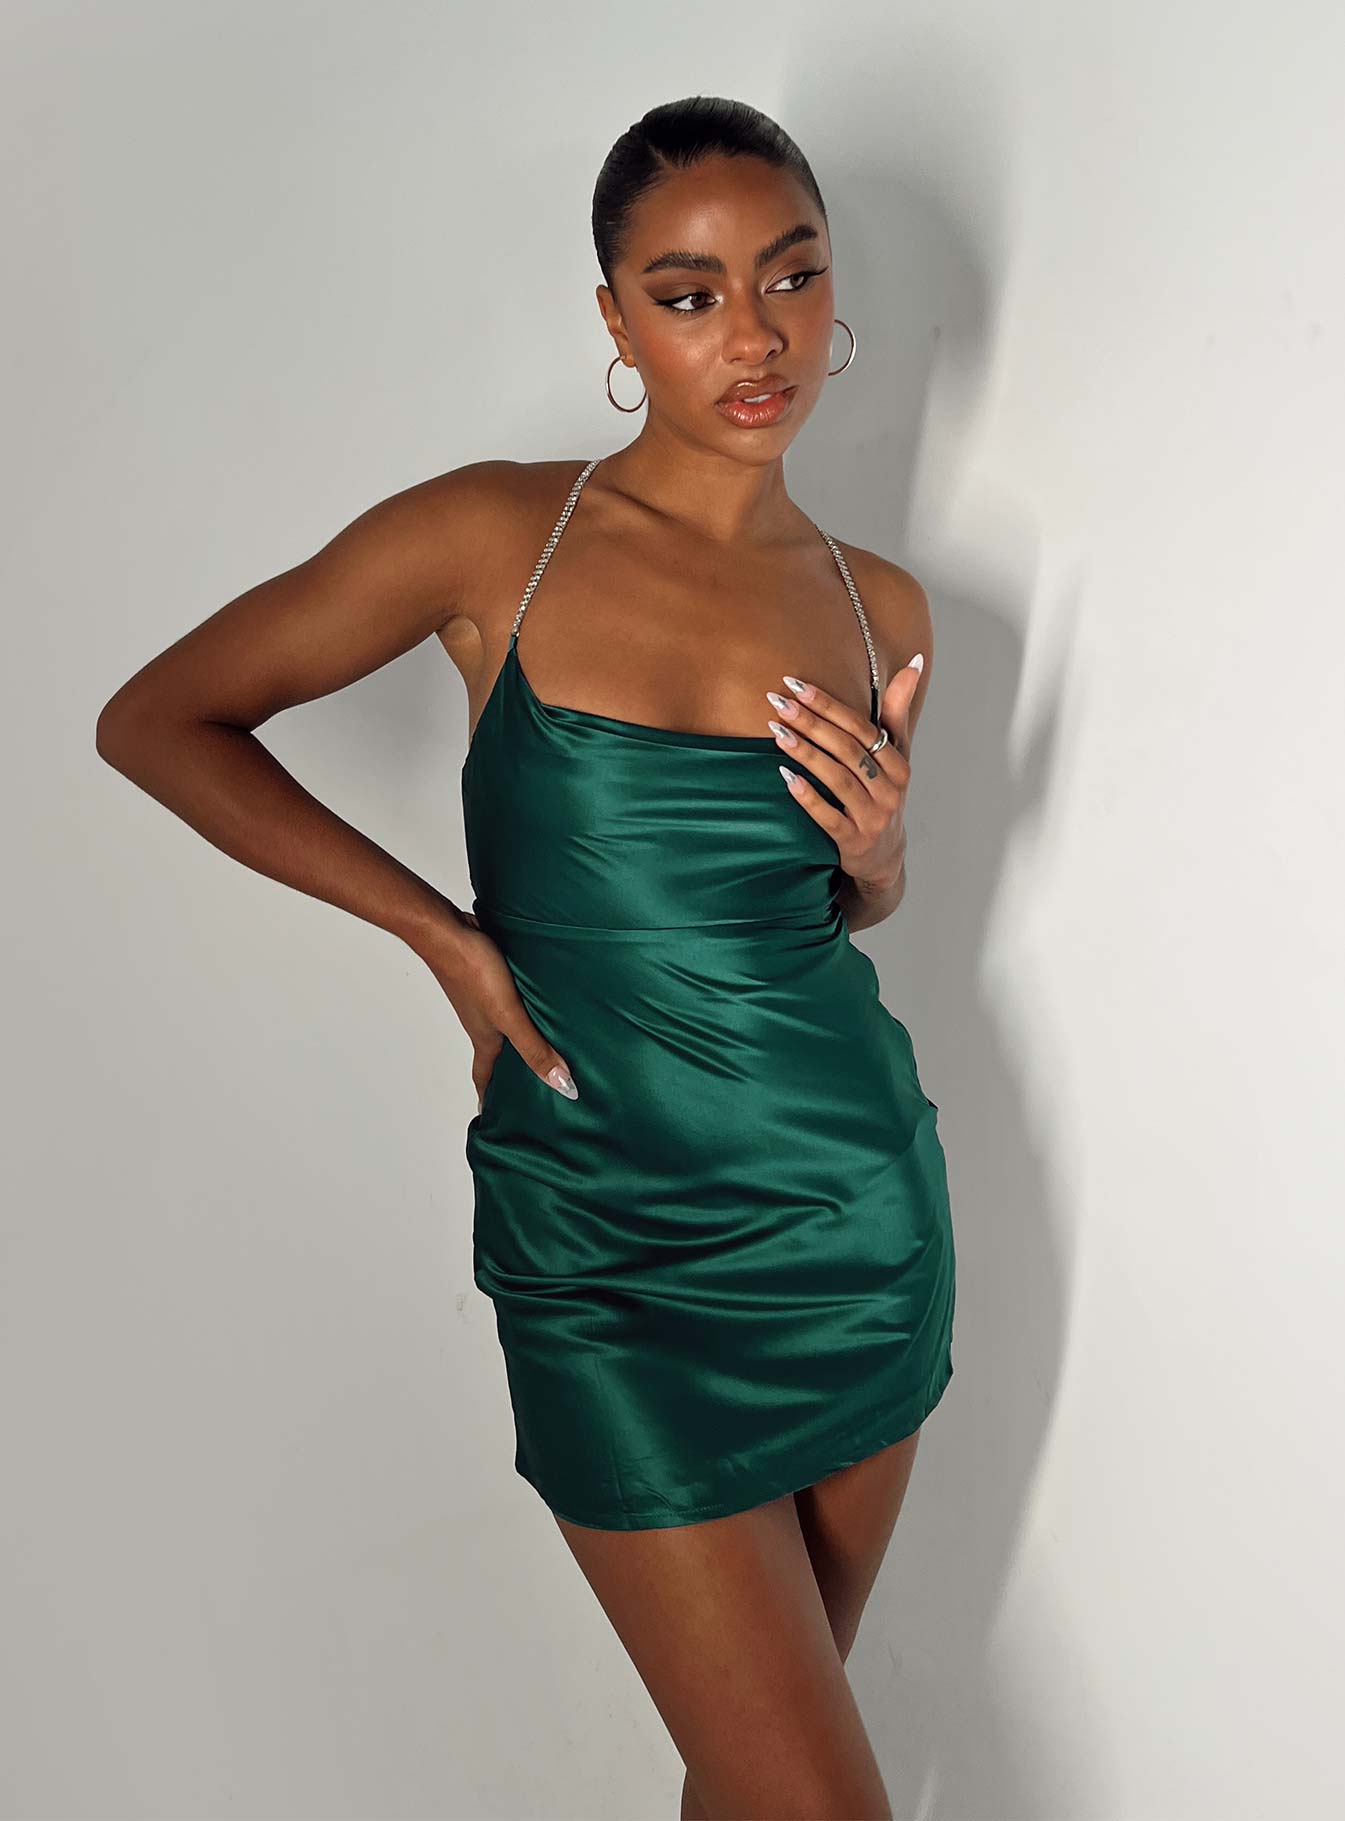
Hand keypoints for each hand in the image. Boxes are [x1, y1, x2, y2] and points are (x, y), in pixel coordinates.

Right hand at [414, 912, 578, 1110]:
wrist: (449, 931)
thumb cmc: (473, 973)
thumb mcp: (509, 1016)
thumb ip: (534, 1048)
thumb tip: (562, 1085)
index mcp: (485, 1038)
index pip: (484, 1077)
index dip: (489, 1099)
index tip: (493, 1119)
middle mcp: (483, 1023)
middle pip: (495, 1055)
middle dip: (508, 1073)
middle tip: (526, 1088)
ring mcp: (485, 1000)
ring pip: (503, 1027)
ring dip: (518, 1040)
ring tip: (541, 1047)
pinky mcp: (491, 978)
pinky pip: (508, 1002)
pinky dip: (521, 1011)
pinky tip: (538, 1003)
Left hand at [764, 654, 923, 889]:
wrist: (883, 856)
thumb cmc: (882, 794)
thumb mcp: (895, 756)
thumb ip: (898, 711)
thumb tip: (914, 662)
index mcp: (899, 765)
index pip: (862, 728)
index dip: (829, 705)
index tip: (797, 685)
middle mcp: (890, 790)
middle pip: (847, 750)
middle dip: (812, 723)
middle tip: (778, 703)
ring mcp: (873, 817)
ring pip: (838, 779)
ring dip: (807, 753)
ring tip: (777, 732)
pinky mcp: (854, 841)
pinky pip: (828, 816)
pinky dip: (808, 796)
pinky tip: (786, 778)